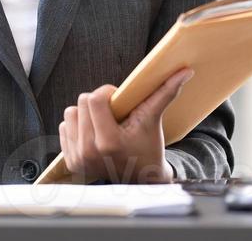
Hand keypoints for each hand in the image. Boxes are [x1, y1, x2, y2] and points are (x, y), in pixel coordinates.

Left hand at [58, 68, 193, 183]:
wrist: (141, 180)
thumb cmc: (148, 147)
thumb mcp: (153, 120)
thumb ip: (165, 94)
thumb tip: (185, 71)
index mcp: (109, 142)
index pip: (94, 99)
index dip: (106, 92)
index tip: (117, 98)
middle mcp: (89, 153)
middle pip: (81, 103)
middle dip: (97, 102)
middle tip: (113, 113)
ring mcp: (78, 159)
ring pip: (71, 113)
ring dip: (85, 114)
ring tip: (103, 123)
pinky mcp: (71, 161)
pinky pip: (65, 126)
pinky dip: (78, 126)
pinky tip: (94, 134)